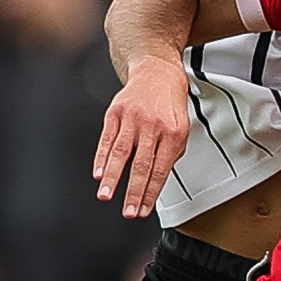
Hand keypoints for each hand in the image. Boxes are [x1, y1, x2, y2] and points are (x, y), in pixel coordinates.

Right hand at [95, 57, 191, 217]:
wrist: (157, 70)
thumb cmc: (170, 101)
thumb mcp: (182, 126)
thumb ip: (172, 154)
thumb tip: (157, 181)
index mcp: (173, 132)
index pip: (161, 169)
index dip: (151, 193)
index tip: (143, 209)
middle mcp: (152, 125)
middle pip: (141, 164)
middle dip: (133, 191)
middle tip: (128, 211)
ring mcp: (132, 118)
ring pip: (121, 153)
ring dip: (112, 177)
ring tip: (106, 194)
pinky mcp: (115, 112)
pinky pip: (107, 138)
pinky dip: (101, 157)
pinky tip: (98, 172)